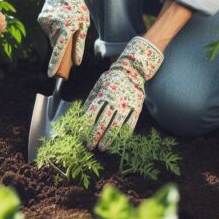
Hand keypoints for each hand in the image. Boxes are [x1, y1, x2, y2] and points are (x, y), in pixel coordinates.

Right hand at [37, 0, 90, 77]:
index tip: (50, 74)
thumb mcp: (84, 25)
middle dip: (61, 46)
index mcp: (66, 27)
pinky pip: (48, 30)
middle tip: (68, 35)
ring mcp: (46, 20)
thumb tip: (76, 63)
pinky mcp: (41, 17)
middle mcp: (54, 24)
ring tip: (65, 22)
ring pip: (52, 36)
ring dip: (58, 34)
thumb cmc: (78, 9)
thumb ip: (79, 44)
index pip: (60, 49)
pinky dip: (53, 28)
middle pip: (56, 44)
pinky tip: (58, 18)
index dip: (55, 63)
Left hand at [83, 36, 163, 150]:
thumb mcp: (99, 85)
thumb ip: (90, 100)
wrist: (132, 71)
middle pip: (102, 123)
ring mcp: (126, 105)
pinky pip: (130, 124)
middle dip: (95, 136)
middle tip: (90, 146)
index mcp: (103, 95)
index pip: (91, 114)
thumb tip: (82, 116)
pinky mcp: (137, 108)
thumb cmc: (112, 79)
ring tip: (102, 148)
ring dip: (108, 139)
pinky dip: (124, 134)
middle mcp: (114, 101)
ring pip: (116, 126)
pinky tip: (119, 141)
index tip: (81, 136)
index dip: (86, 127)